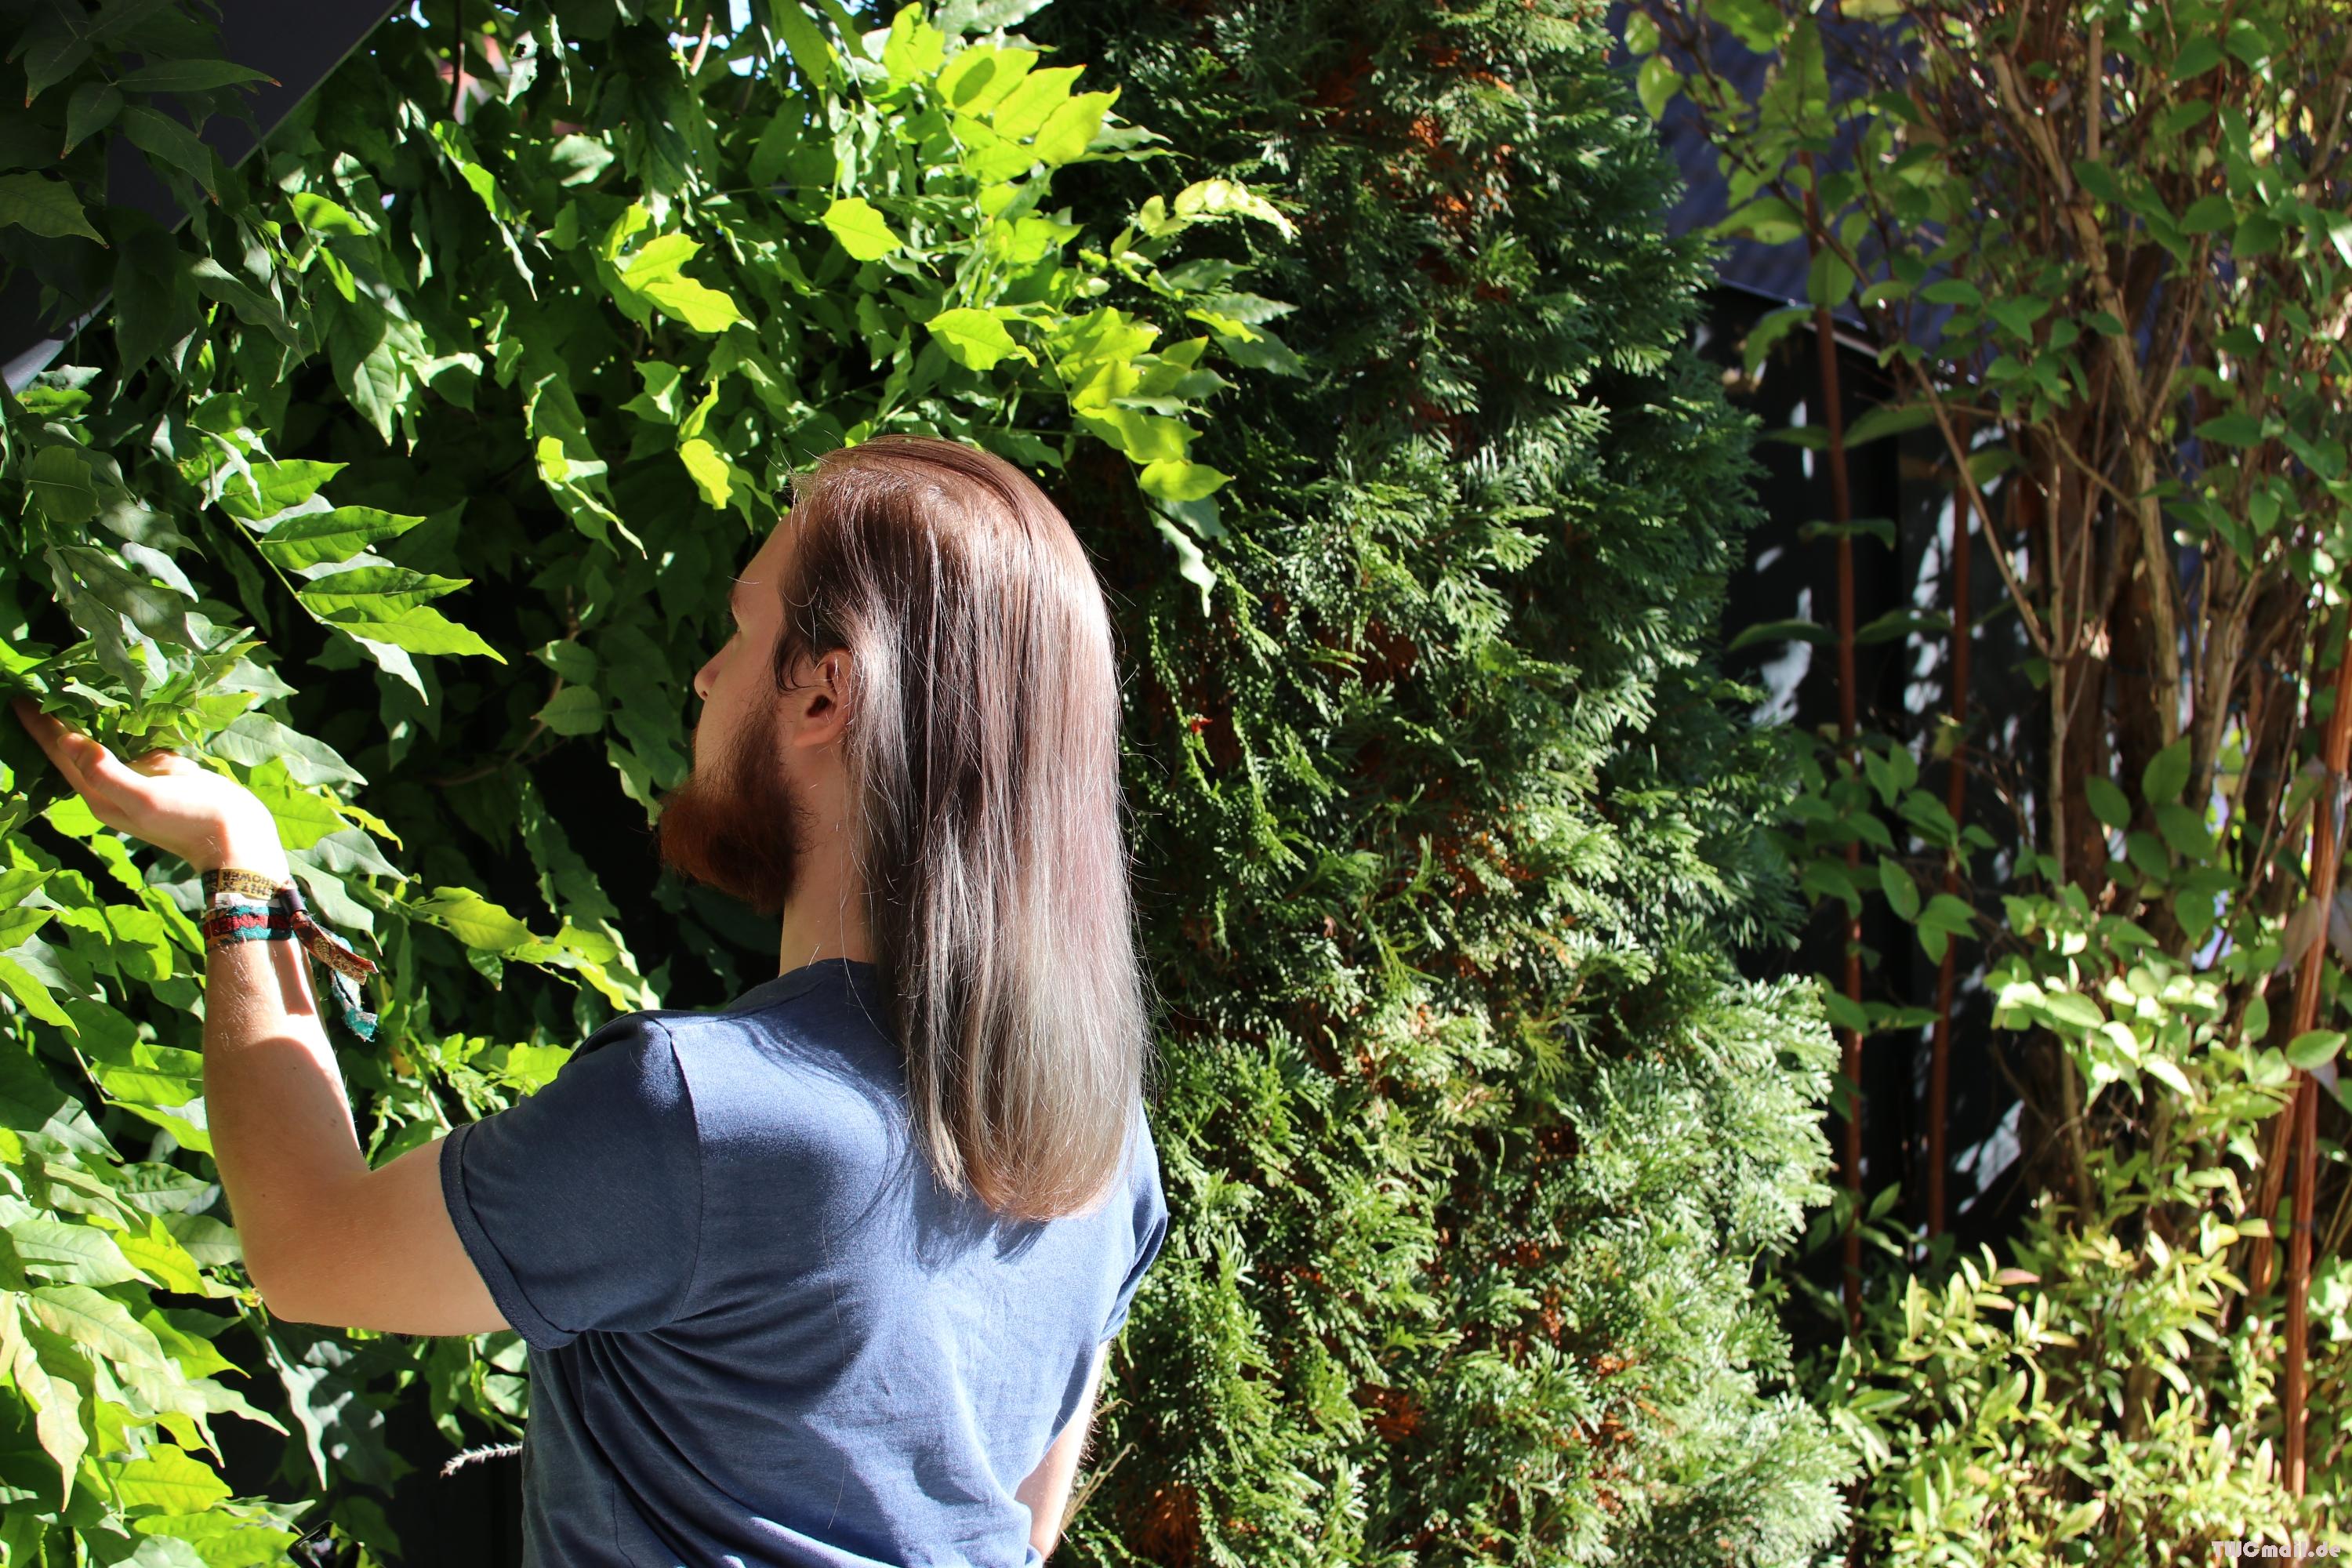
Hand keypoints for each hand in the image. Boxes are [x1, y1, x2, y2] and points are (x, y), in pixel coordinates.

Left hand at [10, 697, 288, 878]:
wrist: (238, 837)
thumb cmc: (192, 819)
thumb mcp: (145, 797)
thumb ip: (104, 771)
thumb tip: (67, 740)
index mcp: (100, 795)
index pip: (60, 755)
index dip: (40, 727)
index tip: (20, 698)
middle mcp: (113, 787)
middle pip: (74, 750)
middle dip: (55, 721)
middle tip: (39, 688)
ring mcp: (137, 780)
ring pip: (103, 745)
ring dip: (87, 720)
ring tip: (71, 690)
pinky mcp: (162, 773)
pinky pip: (134, 744)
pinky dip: (122, 725)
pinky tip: (117, 707)